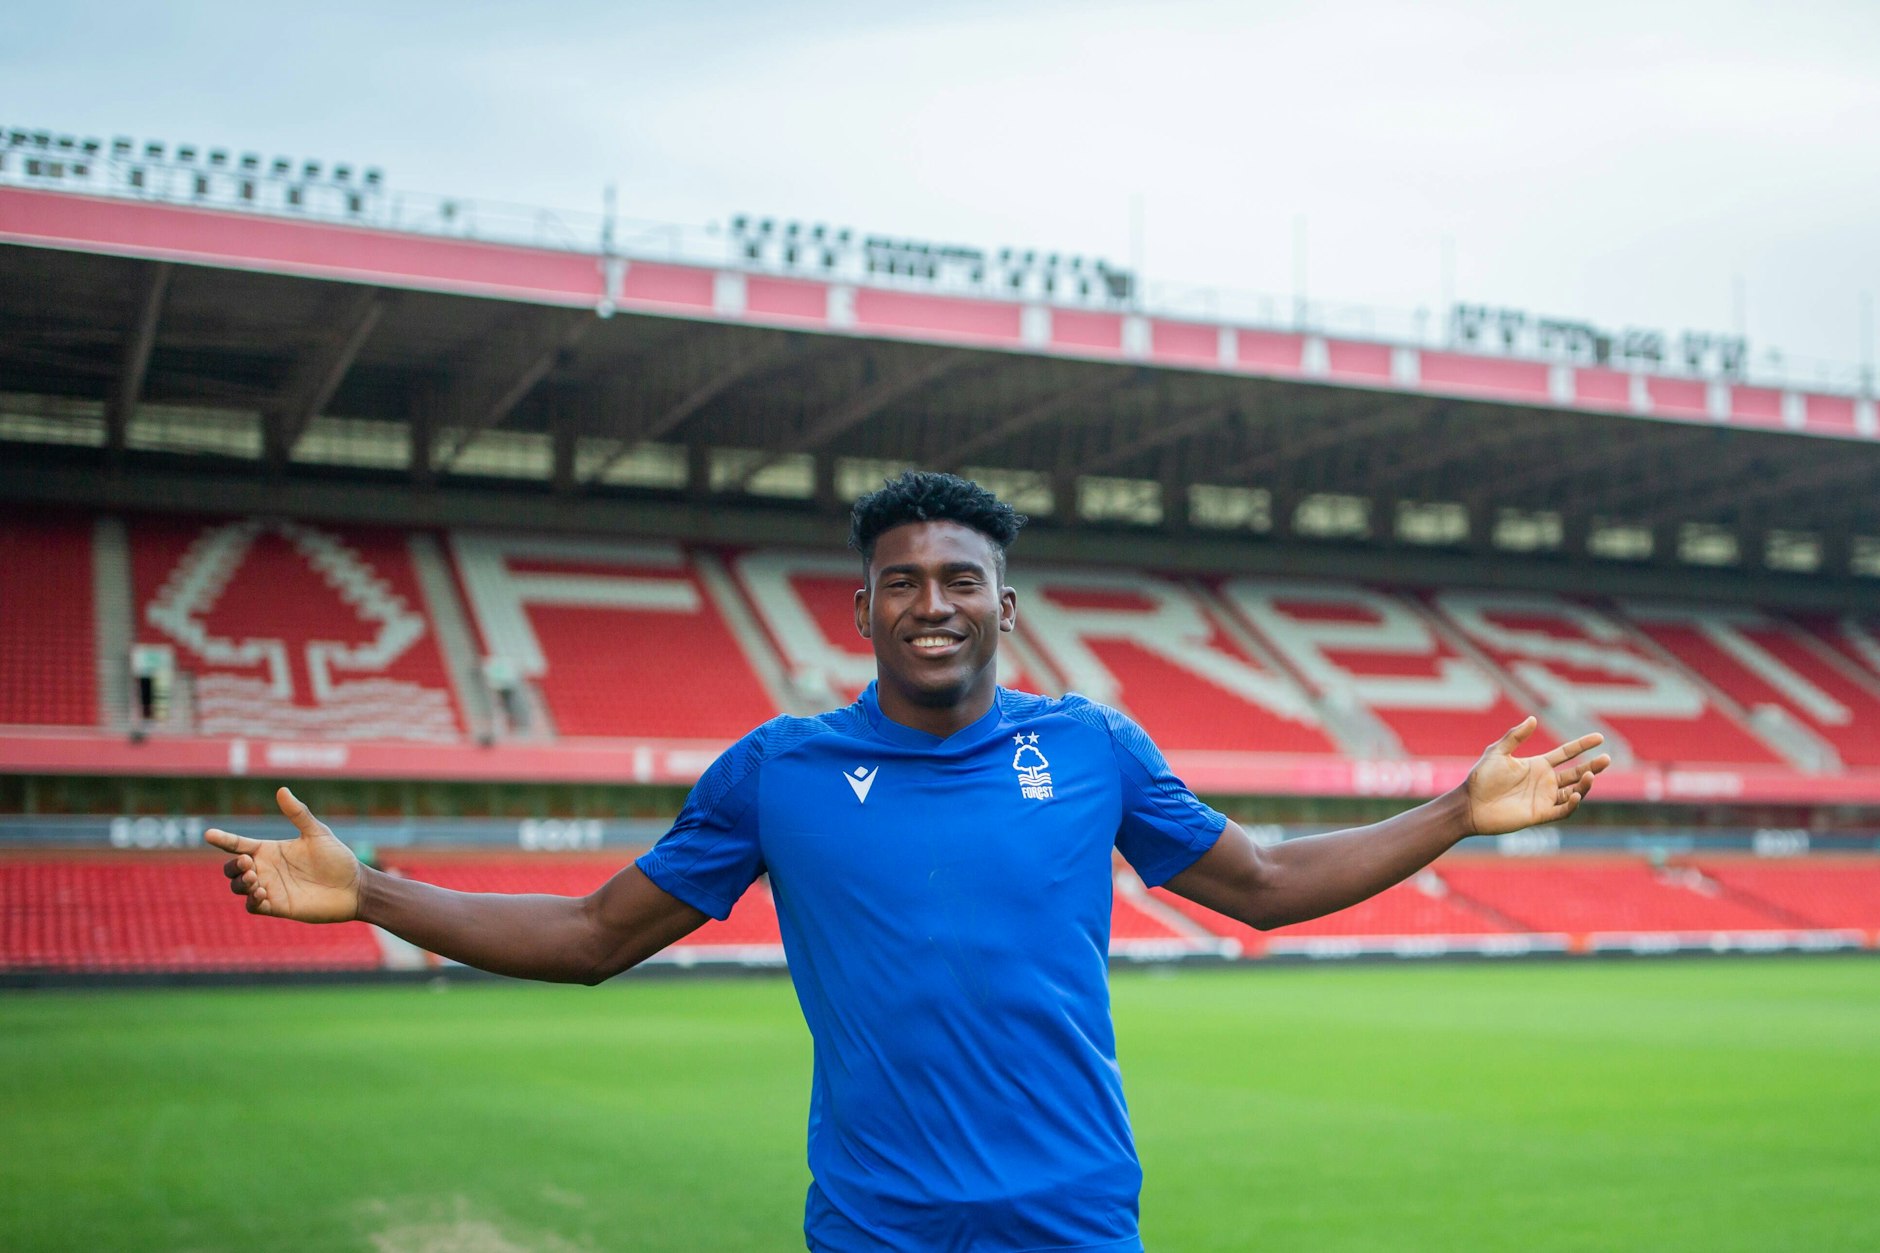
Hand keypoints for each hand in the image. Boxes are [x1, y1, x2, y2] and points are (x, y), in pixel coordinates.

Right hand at [206, 788, 361, 922]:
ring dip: (240, 883)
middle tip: (249, 862)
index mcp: (270, 850)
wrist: (353, 887)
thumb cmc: (337, 858)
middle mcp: (266, 869)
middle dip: (233, 865)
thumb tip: (282, 790)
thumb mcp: (317, 833)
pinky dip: (251, 900)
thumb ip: (298, 814)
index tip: (208, 834)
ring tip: (254, 878)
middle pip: (232, 868)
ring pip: (239, 887)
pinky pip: (253, 907)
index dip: (223, 839)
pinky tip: (261, 893)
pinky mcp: (277, 907)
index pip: (238, 844)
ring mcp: (270, 888)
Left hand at [1464, 717, 1610, 836]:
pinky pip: (1562, 810)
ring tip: (1590, 775)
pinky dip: (1572, 803)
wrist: (1470, 804)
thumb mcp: (1497, 752)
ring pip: (1573, 791)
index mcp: (1537, 765)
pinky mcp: (1540, 814)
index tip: (1599, 737)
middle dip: (1592, 766)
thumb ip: (1515, 736)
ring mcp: (1543, 798)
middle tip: (1607, 759)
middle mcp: (1544, 782)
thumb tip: (1534, 719)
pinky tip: (1575, 794)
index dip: (1582, 745)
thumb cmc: (1481, 778)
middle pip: (1575, 773)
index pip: (1566, 754)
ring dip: (1584, 784)